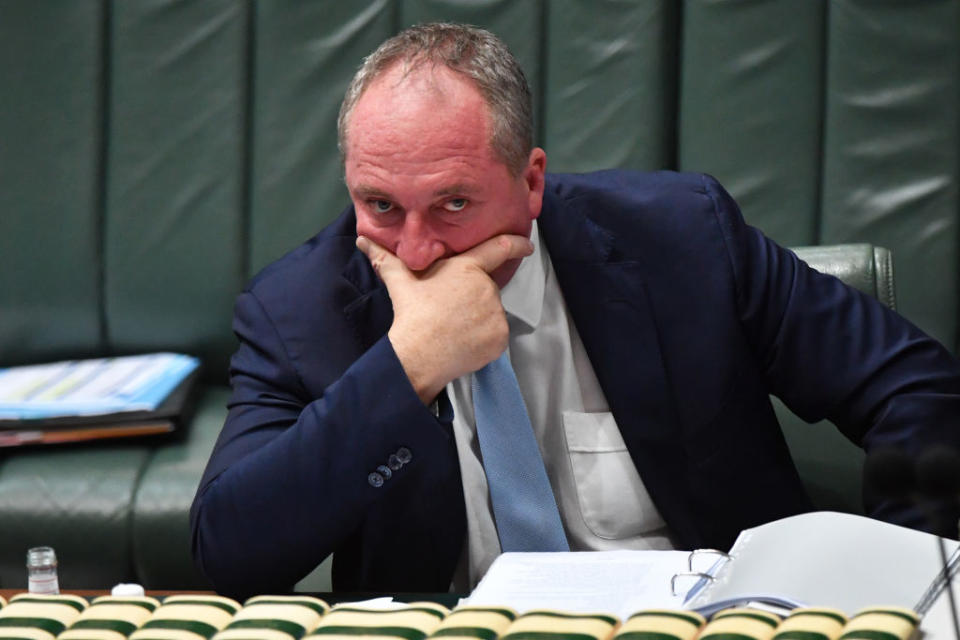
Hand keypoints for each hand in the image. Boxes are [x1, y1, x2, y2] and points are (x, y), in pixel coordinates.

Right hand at [356, 234, 533, 403]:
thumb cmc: (412, 314)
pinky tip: (464, 342)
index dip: (516, 243)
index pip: (499, 249)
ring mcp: (496, 314)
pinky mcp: (500, 338)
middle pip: (487, 289)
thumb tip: (362, 242)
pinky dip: (484, 339)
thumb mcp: (400, 281)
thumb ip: (384, 258)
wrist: (420, 353)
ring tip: (454, 328)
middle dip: (474, 297)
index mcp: (468, 268)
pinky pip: (496, 335)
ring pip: (491, 313)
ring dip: (478, 319)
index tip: (526, 244)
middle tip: (451, 311)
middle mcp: (487, 288)